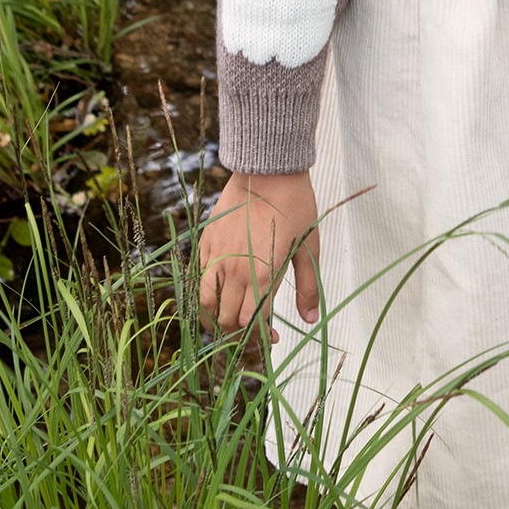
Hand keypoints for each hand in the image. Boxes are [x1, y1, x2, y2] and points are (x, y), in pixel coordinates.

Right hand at [197, 170, 319, 341]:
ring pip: (205, 303)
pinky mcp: (206, 242)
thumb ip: (308, 287)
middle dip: (239, 333)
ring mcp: (216, 256)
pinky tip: (221, 291)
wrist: (268, 170)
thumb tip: (310, 318)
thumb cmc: (295, 207)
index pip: (252, 324)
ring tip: (230, 318)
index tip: (272, 338)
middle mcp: (234, 270)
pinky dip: (206, 292)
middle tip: (253, 330)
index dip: (261, 339)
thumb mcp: (309, 248)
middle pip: (227, 319)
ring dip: (217, 317)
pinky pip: (199, 277)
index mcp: (262, 275)